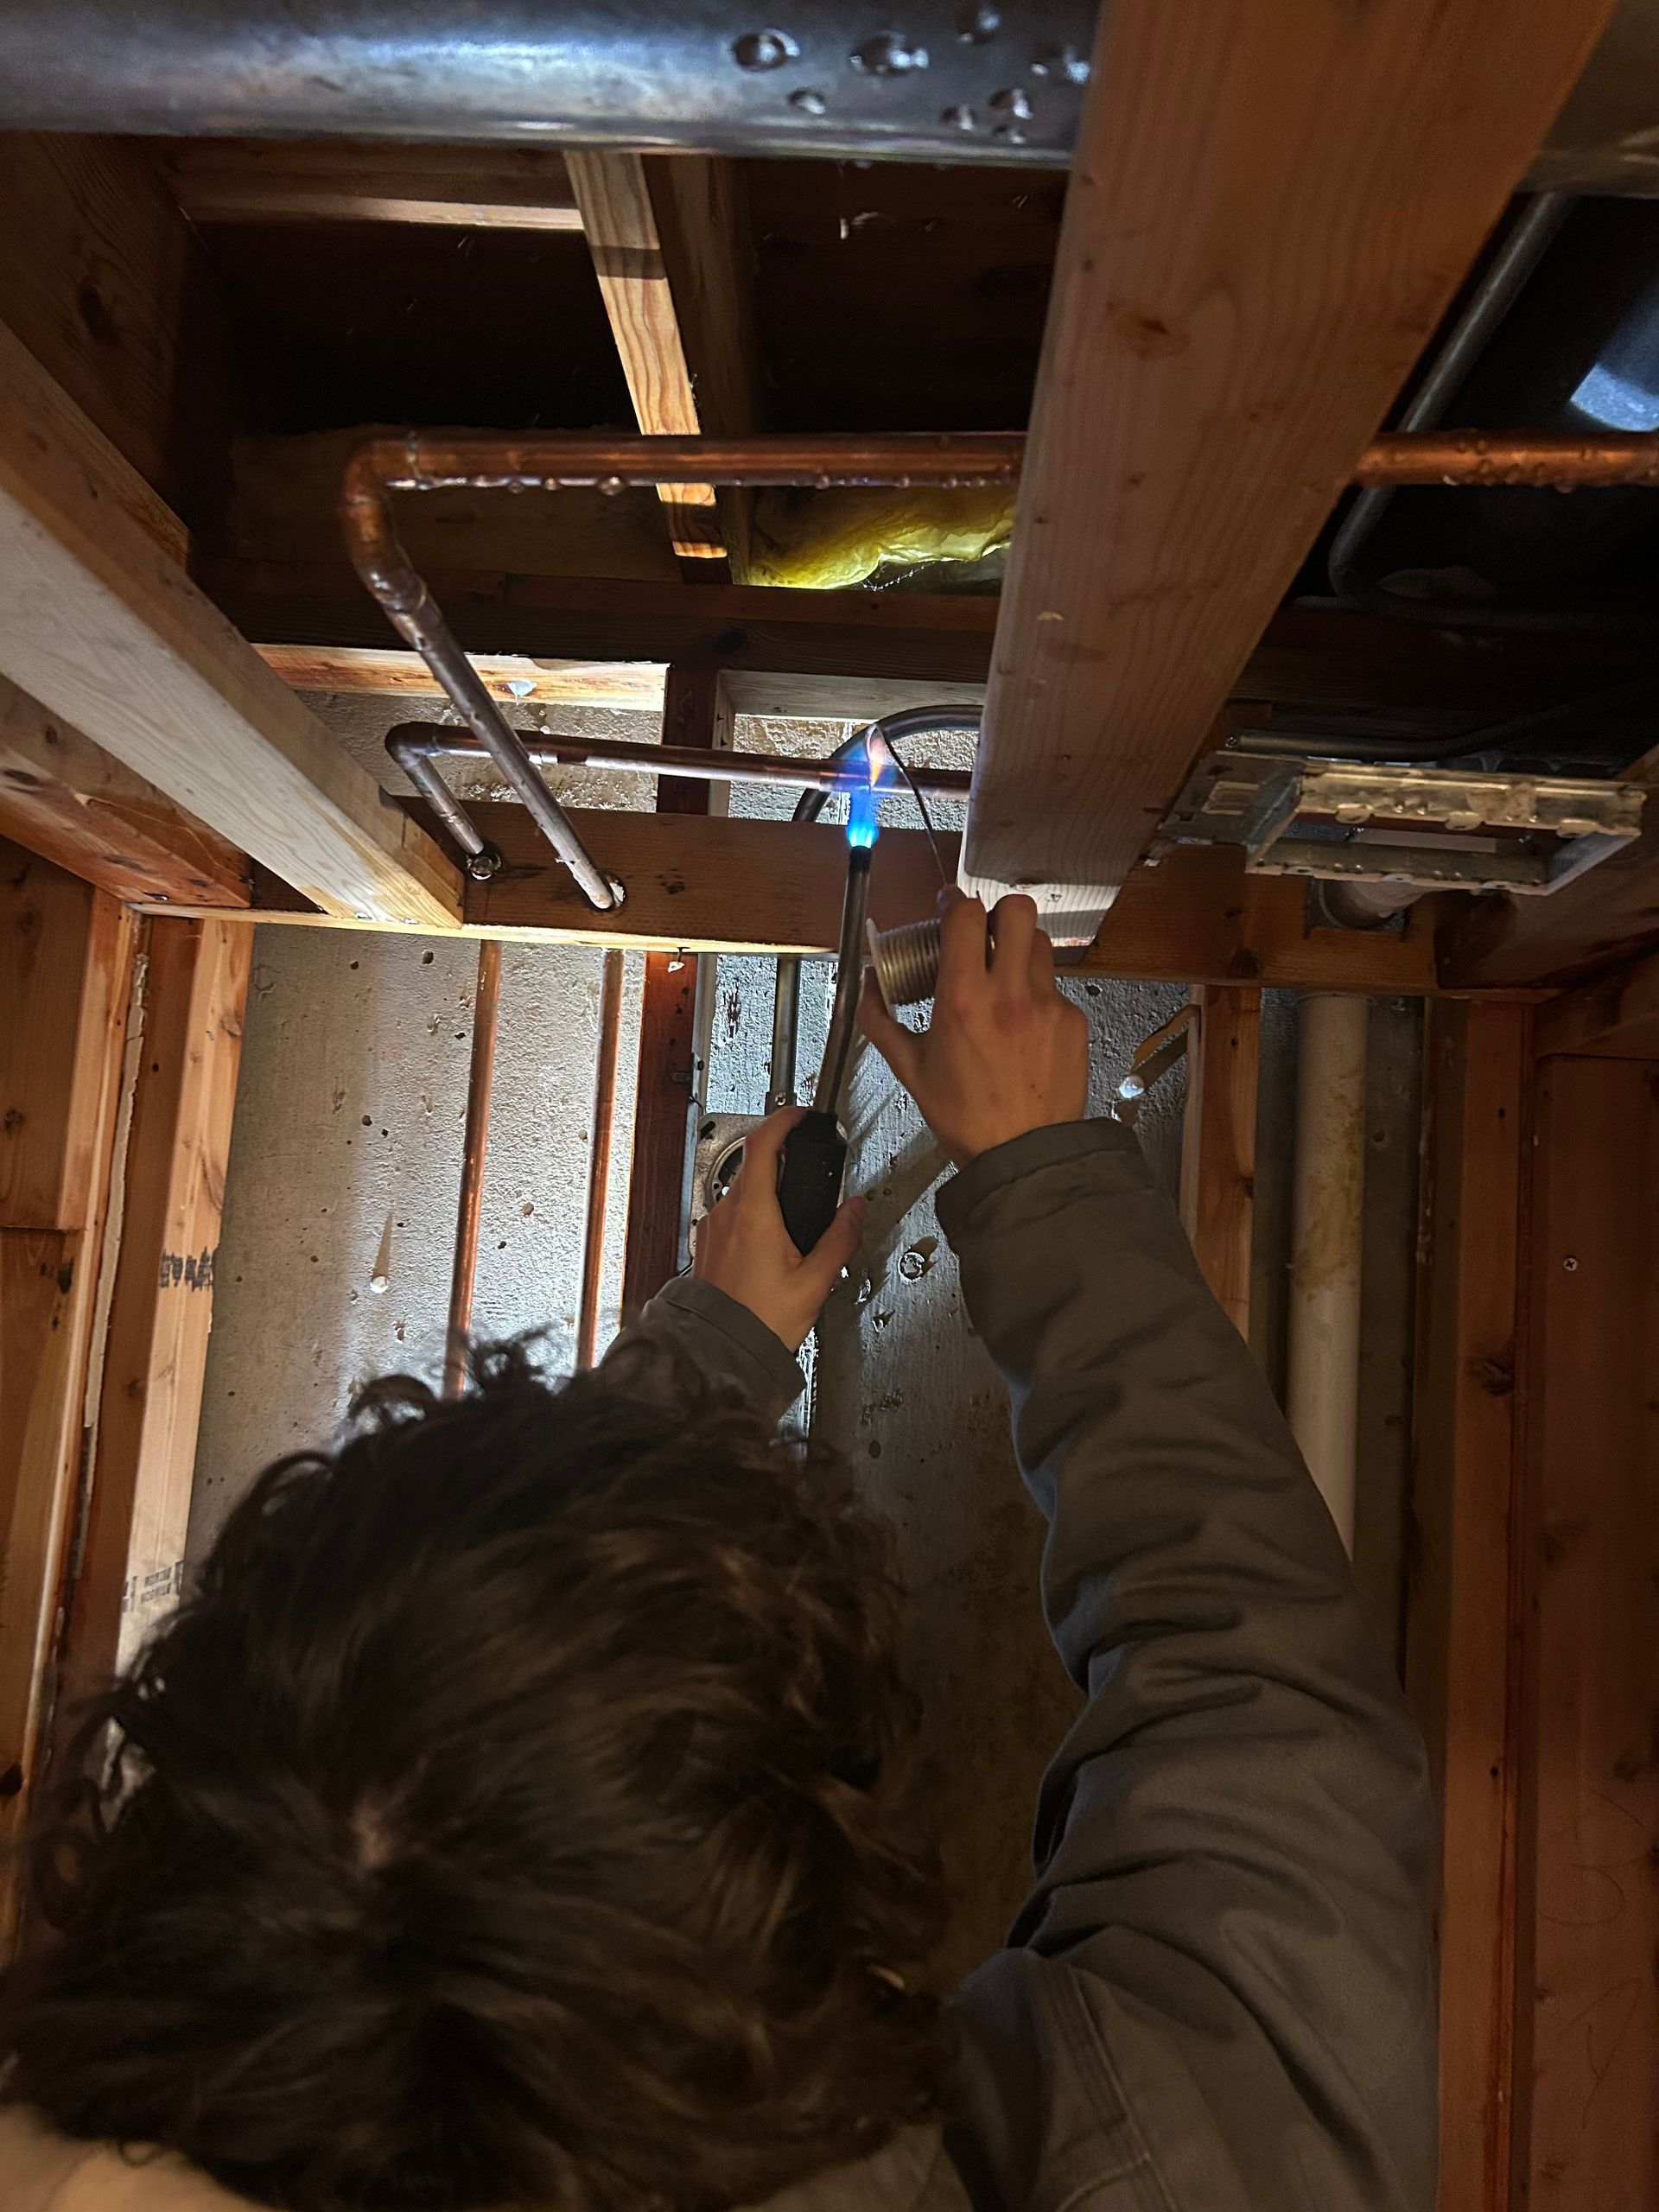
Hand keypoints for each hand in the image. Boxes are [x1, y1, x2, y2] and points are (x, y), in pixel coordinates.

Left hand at [692, 1106, 866, 1352]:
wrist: (719, 1352)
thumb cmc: (761, 1321)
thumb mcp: (815, 1281)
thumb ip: (839, 1238)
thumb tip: (855, 1209)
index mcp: (753, 1212)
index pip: (762, 1144)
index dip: (782, 1120)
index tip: (798, 1114)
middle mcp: (725, 1214)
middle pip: (751, 1166)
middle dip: (779, 1160)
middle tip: (803, 1165)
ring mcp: (711, 1229)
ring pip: (740, 1193)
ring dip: (765, 1193)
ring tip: (791, 1218)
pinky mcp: (705, 1247)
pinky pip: (730, 1217)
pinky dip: (751, 1217)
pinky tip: (769, 1245)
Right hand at [858, 891, 1088, 1167]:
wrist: (1022, 1156)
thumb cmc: (966, 1118)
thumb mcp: (909, 1069)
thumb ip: (880, 1019)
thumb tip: (869, 983)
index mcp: (962, 1000)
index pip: (966, 916)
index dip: (954, 901)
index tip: (949, 907)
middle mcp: (1009, 995)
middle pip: (1017, 911)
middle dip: (997, 913)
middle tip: (983, 933)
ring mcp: (1047, 1006)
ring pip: (1040, 944)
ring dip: (1020, 949)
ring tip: (1003, 977)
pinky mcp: (1072, 1022)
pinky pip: (1055, 987)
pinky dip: (1037, 994)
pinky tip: (1023, 1023)